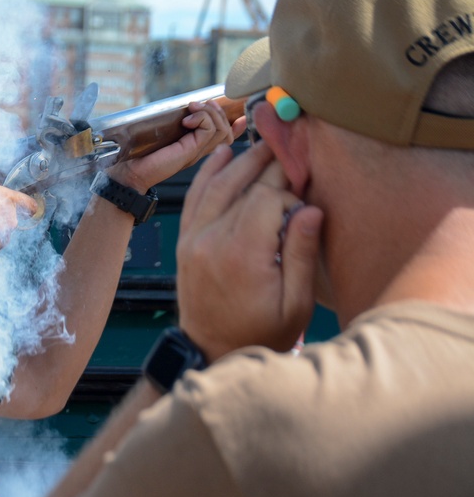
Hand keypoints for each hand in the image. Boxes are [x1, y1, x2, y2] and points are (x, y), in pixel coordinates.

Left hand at [108, 100, 244, 191]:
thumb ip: (177, 124)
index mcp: (196, 148)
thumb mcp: (164, 132)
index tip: (240, 114)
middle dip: (217, 111)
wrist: (129, 171)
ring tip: (192, 109)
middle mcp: (200, 152)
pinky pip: (210, 131)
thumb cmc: (141, 153)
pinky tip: (187, 120)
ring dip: (209, 113)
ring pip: (222, 130)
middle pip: (228, 132)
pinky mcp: (191, 152)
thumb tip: (186, 106)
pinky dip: (202, 119)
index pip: (226, 138)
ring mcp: (197, 153)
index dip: (237, 126)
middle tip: (199, 104)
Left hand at [175, 143, 322, 361]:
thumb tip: (310, 209)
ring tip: (263, 144)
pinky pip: (194, 198)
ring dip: (239, 161)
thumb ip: (301, 254)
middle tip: (288, 147)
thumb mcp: (296, 304)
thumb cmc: (262, 333)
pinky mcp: (186, 241)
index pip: (265, 198)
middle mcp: (212, 241)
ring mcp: (194, 239)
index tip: (304, 193)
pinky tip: (222, 155)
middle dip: (266, 164)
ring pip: (215, 185)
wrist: (212, 352)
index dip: (288, 190)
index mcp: (242, 255)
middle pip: (240, 186)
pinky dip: (207, 174)